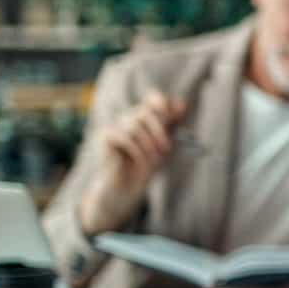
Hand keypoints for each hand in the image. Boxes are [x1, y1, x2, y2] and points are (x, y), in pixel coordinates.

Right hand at [80, 90, 187, 234]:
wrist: (126, 189)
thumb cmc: (145, 167)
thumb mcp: (164, 146)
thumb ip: (172, 126)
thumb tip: (183, 103)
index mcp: (146, 119)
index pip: (153, 98)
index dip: (163, 102)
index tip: (179, 111)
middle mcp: (130, 118)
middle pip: (145, 110)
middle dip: (160, 129)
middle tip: (167, 149)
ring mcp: (116, 125)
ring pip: (135, 123)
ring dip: (149, 143)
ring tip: (154, 160)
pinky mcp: (105, 136)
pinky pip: (124, 136)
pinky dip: (136, 150)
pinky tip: (140, 161)